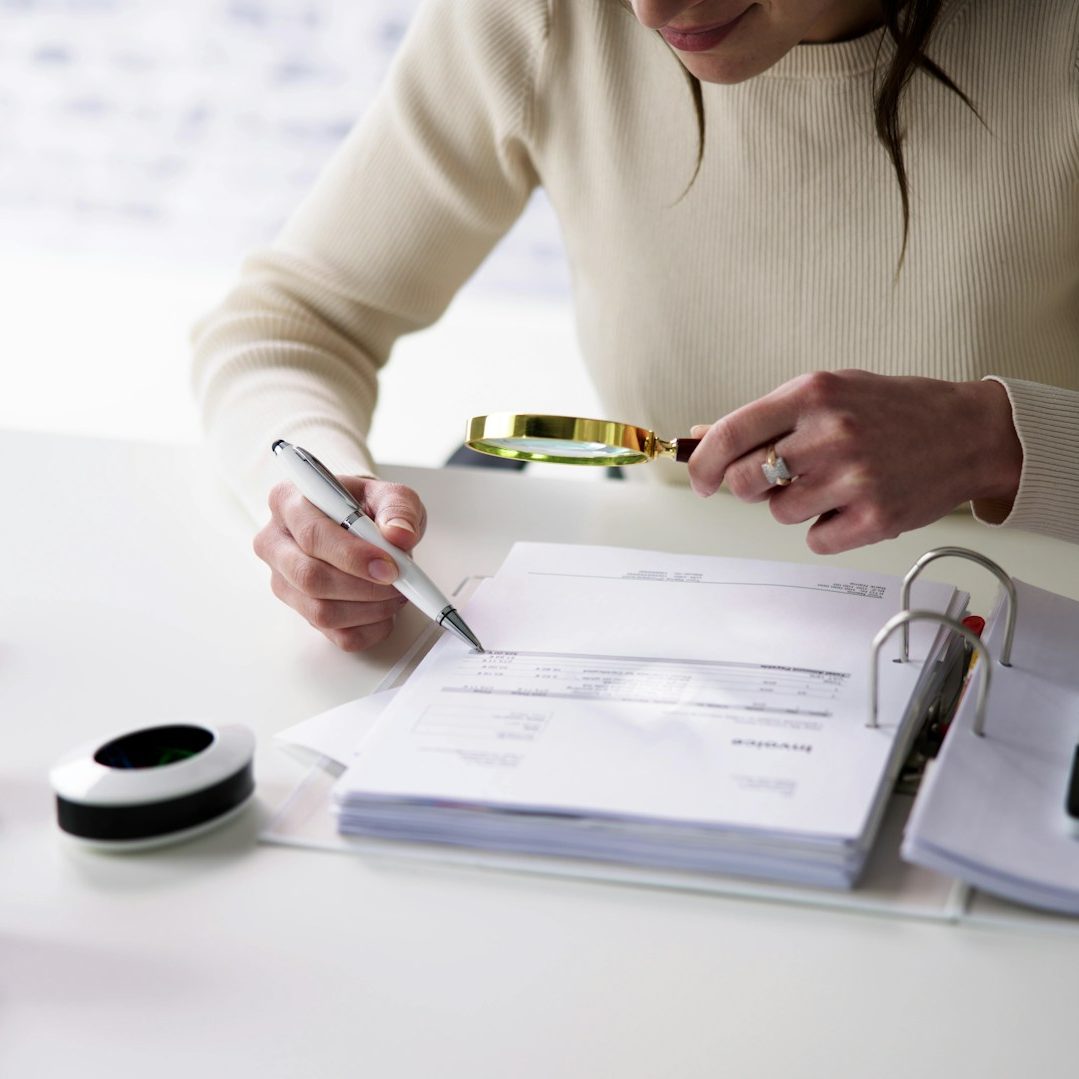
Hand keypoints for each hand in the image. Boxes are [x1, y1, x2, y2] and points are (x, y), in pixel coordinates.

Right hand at [253, 475, 427, 650]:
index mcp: (288, 502)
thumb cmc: (366, 507)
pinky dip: (371, 628)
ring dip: (370, 609)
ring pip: (321, 612)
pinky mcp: (300, 611)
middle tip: (399, 581)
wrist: (362, 524)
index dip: (352, 556)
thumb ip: (398, 508)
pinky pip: (336, 635)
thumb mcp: (389, 494)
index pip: (312, 536)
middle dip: (363, 586)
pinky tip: (385, 608)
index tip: (389, 566)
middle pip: (310, 578)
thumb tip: (399, 535)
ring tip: (396, 592)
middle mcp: (276, 543)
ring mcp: (284, 581)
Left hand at [688, 370, 1022, 553]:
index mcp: (813, 394)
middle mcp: (831, 434)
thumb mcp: (829, 392)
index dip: (703, 464)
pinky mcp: (875, 518)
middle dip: (750, 488)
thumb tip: (701, 437)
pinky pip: (816, 540)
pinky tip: (853, 504)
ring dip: (795, 505)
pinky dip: (827, 529)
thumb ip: (766, 416)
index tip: (700, 480)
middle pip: (746, 483)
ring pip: (779, 514)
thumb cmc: (894, 409)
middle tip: (778, 479)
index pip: (731, 434)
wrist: (970, 432)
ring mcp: (854, 478)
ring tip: (833, 483)